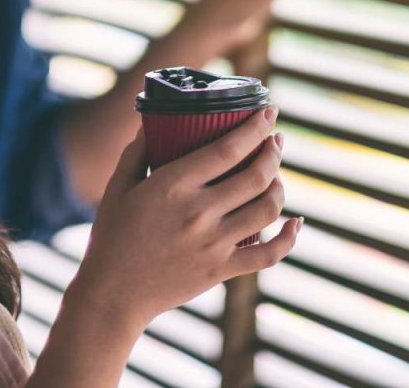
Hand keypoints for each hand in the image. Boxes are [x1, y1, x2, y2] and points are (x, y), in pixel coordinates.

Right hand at [75, 108, 300, 330]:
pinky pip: (268, 255)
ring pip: (267, 208)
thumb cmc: (113, 235)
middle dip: (273, 150)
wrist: (112, 294)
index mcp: (173, 186)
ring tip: (277, 174)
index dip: (255, 128)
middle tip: (275, 139)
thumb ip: (138, 150)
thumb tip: (153, 119)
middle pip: (256, 175)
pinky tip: (296, 222)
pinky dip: (289, 238)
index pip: (228, 149)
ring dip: (280, 185)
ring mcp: (214, 244)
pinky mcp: (222, 270)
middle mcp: (198, 213)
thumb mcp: (118, 186)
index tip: (269, 114)